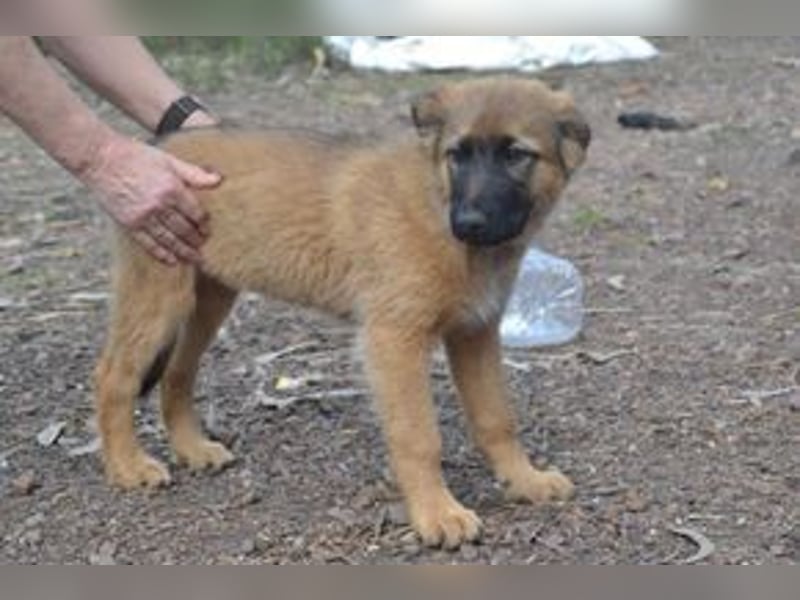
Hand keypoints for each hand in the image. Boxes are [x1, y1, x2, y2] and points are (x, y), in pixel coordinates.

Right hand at [82, 134, 220, 264]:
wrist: (100, 159)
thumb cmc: (136, 156)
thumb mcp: (169, 160)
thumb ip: (194, 173)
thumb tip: (219, 179)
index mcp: (172, 188)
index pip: (196, 213)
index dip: (204, 223)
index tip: (207, 228)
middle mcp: (159, 205)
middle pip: (185, 229)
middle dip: (196, 240)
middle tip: (203, 246)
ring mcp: (143, 217)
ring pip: (169, 240)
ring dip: (184, 251)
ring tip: (194, 258)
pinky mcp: (129, 224)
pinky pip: (149, 244)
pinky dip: (162, 254)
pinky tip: (172, 261)